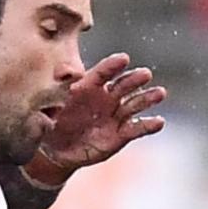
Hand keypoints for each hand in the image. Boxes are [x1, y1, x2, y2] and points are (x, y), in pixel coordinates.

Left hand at [34, 53, 167, 178]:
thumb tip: (64, 71)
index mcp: (88, 87)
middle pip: (123, 85)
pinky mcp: (121, 135)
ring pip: (134, 104)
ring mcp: (115, 116)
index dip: (112, 66)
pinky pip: (136, 128)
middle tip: (145, 74)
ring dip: (147, 98)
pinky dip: (148, 125)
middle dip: (134, 79)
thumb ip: (56, 89)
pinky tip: (159, 122)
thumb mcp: (47, 105)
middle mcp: (106, 98)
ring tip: (160, 93)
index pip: (102, 73)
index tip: (124, 59)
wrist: (55, 150)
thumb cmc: (50, 121)